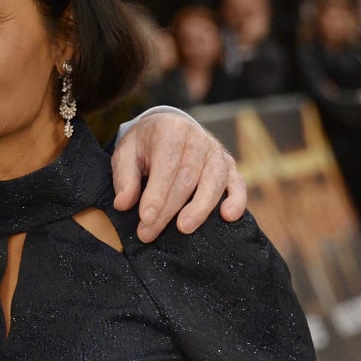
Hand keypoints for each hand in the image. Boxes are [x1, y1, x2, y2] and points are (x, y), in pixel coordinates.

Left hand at [111, 111, 246, 241]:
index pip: (166, 165)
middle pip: (187, 178)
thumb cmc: (145, 145)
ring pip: (214, 181)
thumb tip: (123, 204)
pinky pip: (237, 184)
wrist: (167, 128)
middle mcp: (197, 139)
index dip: (156, 194)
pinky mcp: (229, 166)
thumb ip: (124, 177)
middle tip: (150, 232)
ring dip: (200, 208)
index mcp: (170, 131)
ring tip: (184, 228)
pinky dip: (236, 200)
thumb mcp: (126, 153)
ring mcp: (216, 152)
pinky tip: (228, 217)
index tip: (145, 218)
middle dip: (169, 209)